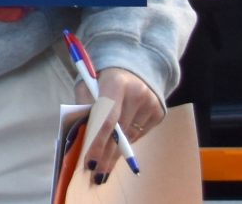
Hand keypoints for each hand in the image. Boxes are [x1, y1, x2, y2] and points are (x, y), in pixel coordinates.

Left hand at [80, 66, 163, 186]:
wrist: (135, 68)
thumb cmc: (102, 78)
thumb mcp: (87, 84)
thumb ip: (83, 105)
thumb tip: (82, 134)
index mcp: (116, 81)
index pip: (107, 117)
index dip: (98, 141)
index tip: (89, 160)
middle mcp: (138, 93)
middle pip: (119, 132)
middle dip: (106, 155)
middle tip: (95, 174)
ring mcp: (151, 104)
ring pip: (129, 138)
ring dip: (115, 154)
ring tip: (103, 169)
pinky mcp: (159, 113)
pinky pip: (139, 135)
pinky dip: (126, 145)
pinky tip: (117, 152)